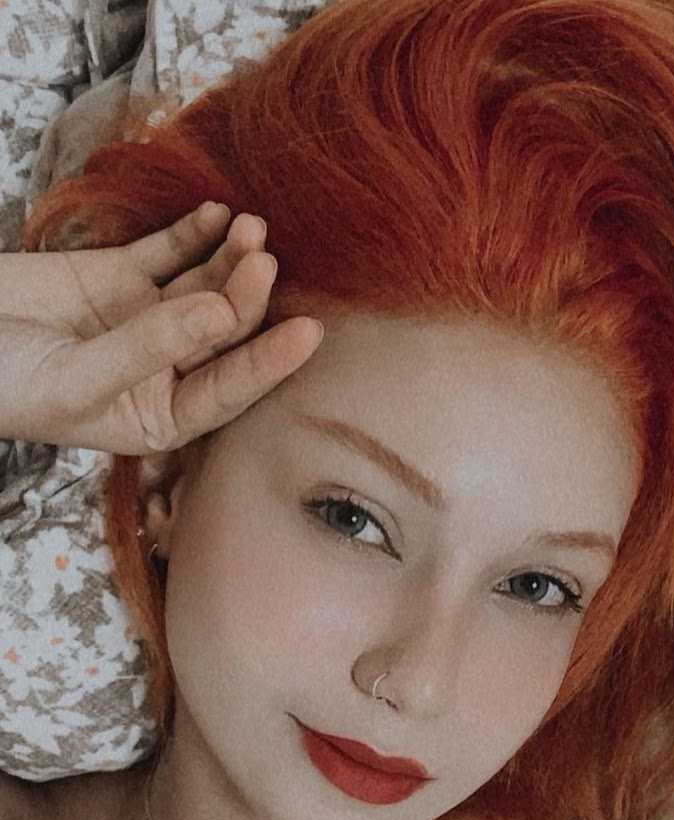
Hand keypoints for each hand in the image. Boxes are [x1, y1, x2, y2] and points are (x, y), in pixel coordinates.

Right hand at [0, 203, 322, 453]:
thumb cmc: (4, 384)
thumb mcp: (76, 379)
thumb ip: (148, 346)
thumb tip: (220, 312)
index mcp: (162, 416)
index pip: (228, 391)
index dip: (268, 363)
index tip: (307, 332)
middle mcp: (168, 368)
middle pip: (224, 331)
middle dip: (247, 296)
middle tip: (262, 257)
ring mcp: (152, 319)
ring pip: (206, 286)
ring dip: (230, 258)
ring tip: (249, 226)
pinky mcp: (128, 276)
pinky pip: (172, 251)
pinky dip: (195, 233)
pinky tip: (217, 214)